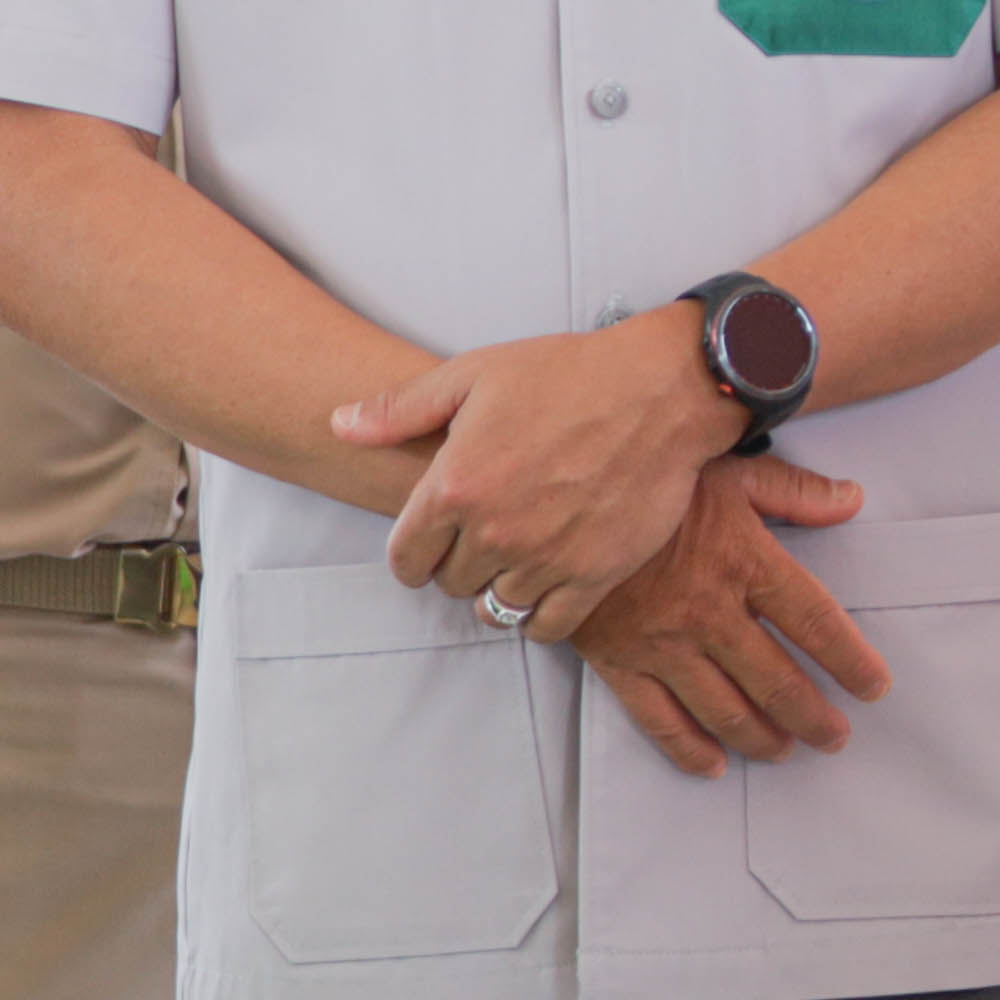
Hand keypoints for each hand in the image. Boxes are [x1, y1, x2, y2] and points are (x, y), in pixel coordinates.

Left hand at [344, 308, 744, 637]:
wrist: (660, 389)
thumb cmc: (566, 373)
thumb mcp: (472, 374)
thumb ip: (400, 409)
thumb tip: (339, 425)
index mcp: (454, 485)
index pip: (405, 558)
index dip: (411, 555)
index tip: (426, 547)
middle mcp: (494, 532)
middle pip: (450, 584)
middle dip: (456, 565)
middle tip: (478, 540)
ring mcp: (544, 558)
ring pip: (495, 608)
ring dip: (497, 589)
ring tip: (510, 561)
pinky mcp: (593, 576)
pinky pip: (546, 626)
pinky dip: (538, 614)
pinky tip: (544, 585)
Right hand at [565, 456, 888, 776]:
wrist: (552, 498)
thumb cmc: (646, 479)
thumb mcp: (725, 469)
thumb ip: (793, 491)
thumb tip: (852, 501)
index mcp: (743, 560)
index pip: (814, 622)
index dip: (851, 660)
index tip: (873, 686)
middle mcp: (709, 612)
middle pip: (777, 681)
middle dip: (814, 717)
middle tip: (836, 737)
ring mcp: (662, 644)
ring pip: (725, 711)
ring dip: (763, 740)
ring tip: (786, 751)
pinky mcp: (619, 662)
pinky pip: (659, 721)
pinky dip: (690, 750)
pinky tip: (715, 764)